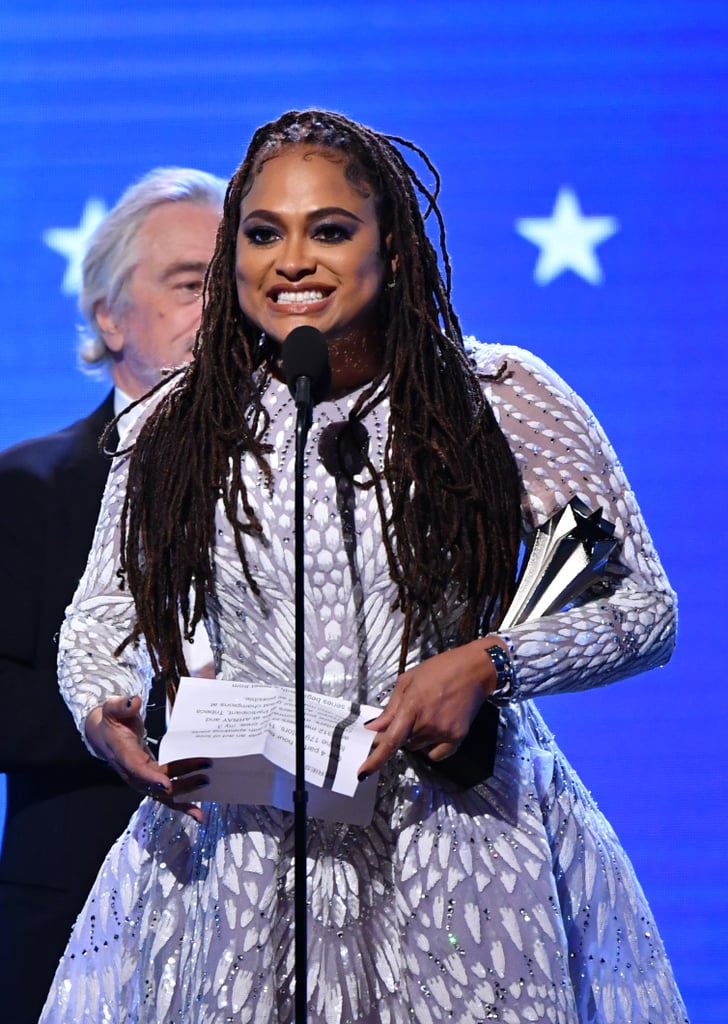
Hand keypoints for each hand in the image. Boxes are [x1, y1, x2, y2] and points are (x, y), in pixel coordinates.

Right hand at [85, 695, 209, 822]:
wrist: (104, 736)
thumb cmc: (113, 721)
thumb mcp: (112, 709)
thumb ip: (122, 705)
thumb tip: (133, 701)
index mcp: (124, 755)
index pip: (137, 769)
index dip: (151, 777)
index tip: (167, 783)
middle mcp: (133, 773)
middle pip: (158, 781)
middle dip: (182, 780)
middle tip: (205, 772)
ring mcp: (142, 780)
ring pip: (164, 793)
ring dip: (186, 791)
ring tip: (207, 783)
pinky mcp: (151, 781)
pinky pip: (166, 796)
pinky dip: (182, 804)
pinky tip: (198, 812)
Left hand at [358, 637, 505, 778]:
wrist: (474, 670)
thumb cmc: (439, 670)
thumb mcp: (408, 681)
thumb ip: (391, 708)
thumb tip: (374, 728)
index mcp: (412, 706)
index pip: (390, 741)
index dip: (375, 759)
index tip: (363, 773)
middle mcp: (427, 723)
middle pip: (402, 744)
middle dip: (399, 734)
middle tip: (408, 716)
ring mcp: (443, 732)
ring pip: (418, 748)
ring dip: (415, 738)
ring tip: (427, 714)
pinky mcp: (457, 738)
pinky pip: (436, 755)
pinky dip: (431, 747)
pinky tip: (436, 728)